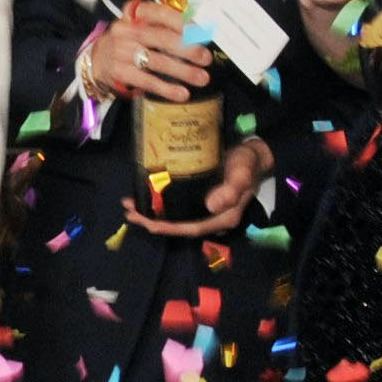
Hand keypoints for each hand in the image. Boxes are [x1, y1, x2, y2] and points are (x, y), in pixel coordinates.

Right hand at [86, 1, 210, 99]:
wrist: (96, 59)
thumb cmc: (128, 42)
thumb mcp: (141, 26)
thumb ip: (165, 26)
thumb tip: (199, 32)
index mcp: (133, 14)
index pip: (159, 12)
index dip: (181, 22)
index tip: (200, 32)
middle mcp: (125, 30)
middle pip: (160, 37)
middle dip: (187, 48)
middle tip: (206, 58)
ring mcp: (120, 51)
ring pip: (155, 61)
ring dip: (182, 71)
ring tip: (201, 78)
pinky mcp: (118, 72)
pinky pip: (146, 80)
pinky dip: (166, 88)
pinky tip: (181, 93)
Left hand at [124, 138, 272, 237]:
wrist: (251, 154)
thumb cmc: (247, 163)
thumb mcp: (242, 173)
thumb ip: (231, 189)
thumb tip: (211, 205)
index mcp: (222, 217)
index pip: (192, 227)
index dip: (169, 227)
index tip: (148, 222)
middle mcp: (211, 217)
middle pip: (179, 225)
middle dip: (153, 221)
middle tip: (130, 213)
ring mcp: (204, 208)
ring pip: (175, 217)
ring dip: (151, 213)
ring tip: (130, 207)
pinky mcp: (197, 197)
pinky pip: (176, 206)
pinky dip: (158, 203)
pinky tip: (143, 196)